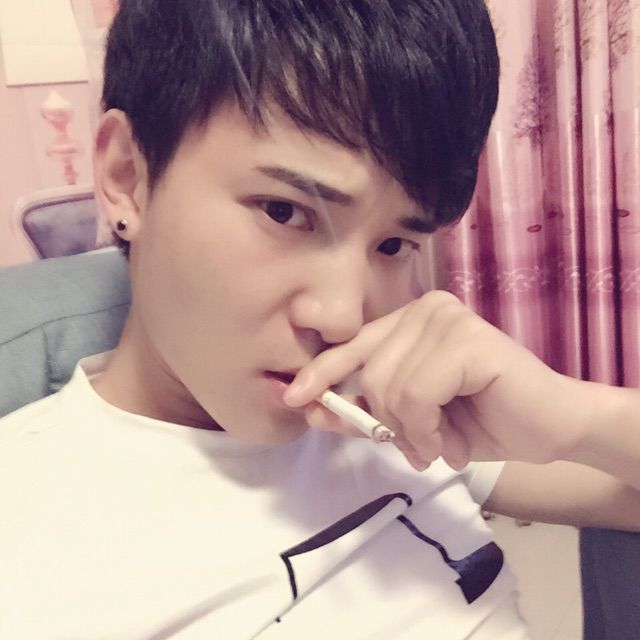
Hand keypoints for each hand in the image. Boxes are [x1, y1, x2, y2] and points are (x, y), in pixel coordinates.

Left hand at [284, 291, 590, 470]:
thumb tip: (312, 410)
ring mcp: (445, 317)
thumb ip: (367, 411)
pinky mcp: (466, 337)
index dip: (320, 373)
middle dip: (388, 425)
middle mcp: (424, 309)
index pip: (351, 347)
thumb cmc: (479, 422)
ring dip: (412, 434)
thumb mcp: (412, 421)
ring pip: (389, 387)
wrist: (548, 429)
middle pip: (368, 373)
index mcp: (409, 321)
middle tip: (419, 449)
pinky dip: (429, 430)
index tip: (292, 398)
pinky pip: (416, 393)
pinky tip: (454, 443)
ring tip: (442, 446)